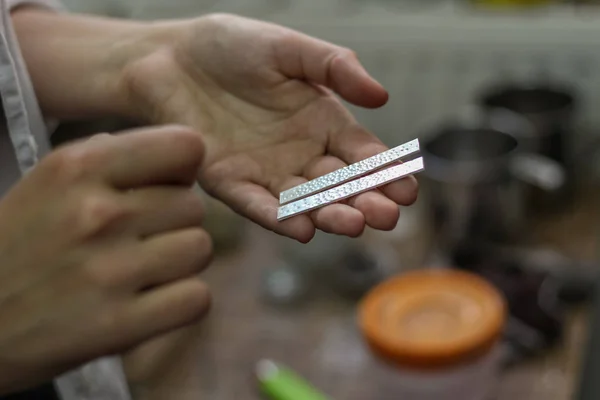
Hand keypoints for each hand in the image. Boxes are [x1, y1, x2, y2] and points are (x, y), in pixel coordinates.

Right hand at [0, 126, 211, 393]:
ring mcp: (108, 272)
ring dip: (180, 263)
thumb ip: (113, 160)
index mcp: (78, 167)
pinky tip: (151, 302)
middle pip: (194, 205)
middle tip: (140, 239)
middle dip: (175, 221)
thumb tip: (182, 156)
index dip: (182, 169)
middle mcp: (96, 213)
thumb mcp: (49, 181)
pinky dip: (181, 303)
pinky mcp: (117, 325)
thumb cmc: (16, 246)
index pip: (185, 147)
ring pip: (200, 248)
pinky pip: (197, 299)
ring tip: (143, 271)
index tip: (165, 186)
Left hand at [124, 14, 418, 242]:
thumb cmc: (232, 47)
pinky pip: (255, 203)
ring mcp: (265, 171)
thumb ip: (335, 67)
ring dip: (327, 215)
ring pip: (304, 201)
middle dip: (363, 201)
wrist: (170, 57)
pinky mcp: (228, 181)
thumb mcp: (289, 48)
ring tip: (351, 224)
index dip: (385, 173)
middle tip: (386, 217)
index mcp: (322, 122)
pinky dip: (276, 217)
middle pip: (338, 185)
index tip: (408, 190)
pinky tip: (300, 229)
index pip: (362, 155)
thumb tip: (382, 95)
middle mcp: (299, 154)